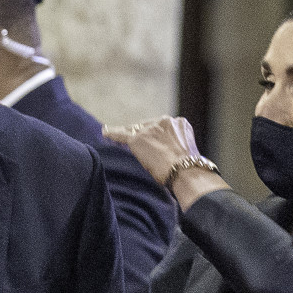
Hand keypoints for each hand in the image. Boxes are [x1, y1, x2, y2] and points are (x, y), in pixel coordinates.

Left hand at [103, 117, 224, 205]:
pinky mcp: (138, 138)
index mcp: (179, 123)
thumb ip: (174, 145)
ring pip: (134, 130)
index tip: (150, 141)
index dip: (152, 134)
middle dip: (140, 134)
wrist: (185, 172)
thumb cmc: (188, 169)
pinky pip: (121, 134)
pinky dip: (112, 134)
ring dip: (126, 135)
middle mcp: (165, 121)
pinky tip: (105, 132)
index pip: (160, 126)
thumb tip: (166, 152)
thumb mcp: (185, 150)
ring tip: (114, 135)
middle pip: (146, 126)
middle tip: (134, 144)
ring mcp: (150, 129)